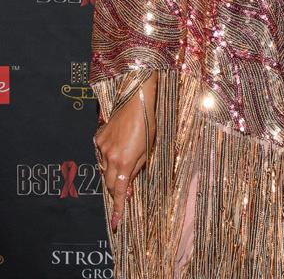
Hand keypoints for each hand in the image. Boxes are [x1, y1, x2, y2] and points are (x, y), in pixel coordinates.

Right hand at [94, 76, 156, 232]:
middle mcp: (110, 157)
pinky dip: (108, 155)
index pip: (119, 190)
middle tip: (125, 190)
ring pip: (104, 168)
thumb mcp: (148, 149)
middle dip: (116, 189)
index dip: (118, 206)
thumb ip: (136, 169)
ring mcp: (102, 147)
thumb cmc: (148, 124)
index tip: (117, 220)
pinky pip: (101, 153)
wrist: (137, 100)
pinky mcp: (98, 137)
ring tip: (126, 159)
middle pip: (109, 182)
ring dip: (113, 170)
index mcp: (124, 162)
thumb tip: (127, 187)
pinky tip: (119, 145)